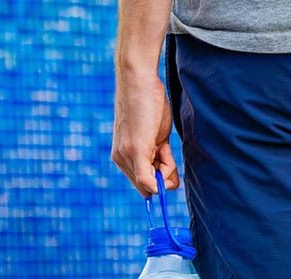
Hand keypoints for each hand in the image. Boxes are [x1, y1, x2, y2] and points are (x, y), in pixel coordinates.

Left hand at [111, 72, 179, 195]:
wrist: (138, 78)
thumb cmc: (149, 104)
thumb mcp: (156, 137)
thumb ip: (158, 158)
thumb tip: (169, 184)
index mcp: (123, 155)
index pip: (143, 186)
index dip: (158, 180)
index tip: (165, 159)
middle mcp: (120, 158)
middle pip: (148, 189)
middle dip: (163, 177)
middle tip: (164, 149)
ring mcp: (126, 155)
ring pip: (152, 184)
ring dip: (166, 168)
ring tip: (162, 141)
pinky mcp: (136, 151)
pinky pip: (147, 182)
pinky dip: (159, 180)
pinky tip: (163, 150)